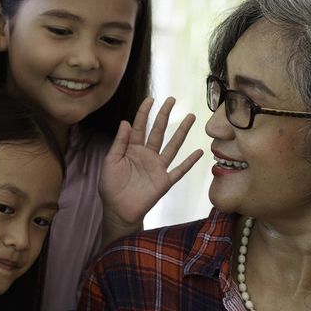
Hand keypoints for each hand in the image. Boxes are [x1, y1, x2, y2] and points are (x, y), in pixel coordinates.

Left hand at [99, 96, 202, 238]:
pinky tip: (199, 152)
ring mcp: (157, 167)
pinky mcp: (164, 181)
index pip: (139, 127)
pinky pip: (179, 170)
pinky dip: (189, 162)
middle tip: (172, 100)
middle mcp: (147, 155)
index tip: (150, 99)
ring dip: (181, 132)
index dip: (144, 113)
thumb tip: (125, 121)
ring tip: (190, 117)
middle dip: (164, 115)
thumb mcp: (111, 162)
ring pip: (172, 146)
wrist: (118, 211)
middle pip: (158, 131)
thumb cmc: (111, 187)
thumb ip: (119, 143)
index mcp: (132, 149)